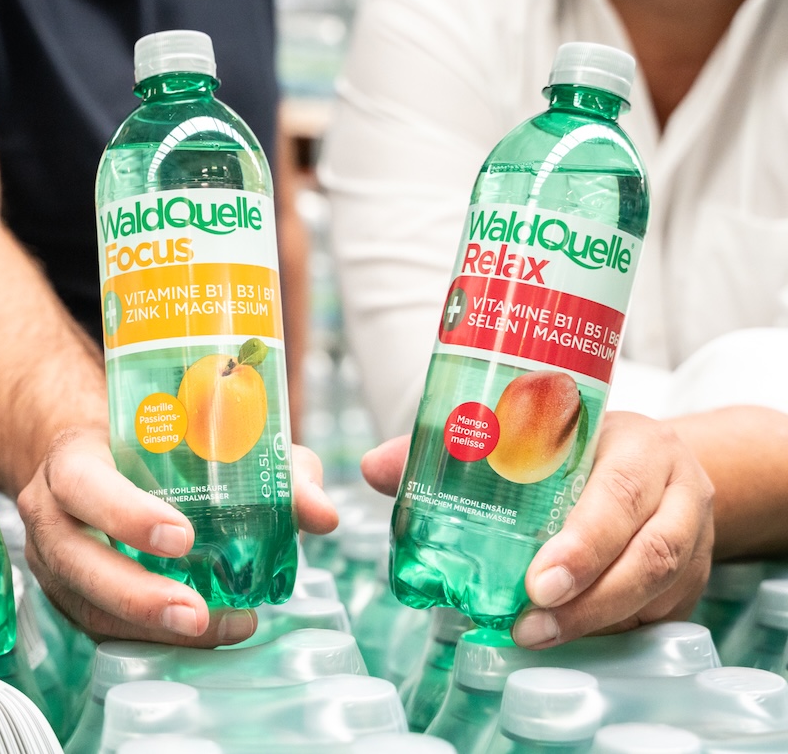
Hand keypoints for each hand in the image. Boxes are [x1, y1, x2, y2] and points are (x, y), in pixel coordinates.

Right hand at [16, 426, 336, 645]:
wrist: (102, 458)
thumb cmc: (160, 446)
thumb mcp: (213, 440)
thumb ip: (272, 466)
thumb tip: (324, 513)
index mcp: (74, 456)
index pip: (83, 482)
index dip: (125, 513)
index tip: (183, 538)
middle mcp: (50, 509)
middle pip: (74, 558)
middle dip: (135, 593)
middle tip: (196, 613)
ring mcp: (52, 558)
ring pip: (83, 602)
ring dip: (146, 625)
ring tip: (213, 630)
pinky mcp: (66, 594)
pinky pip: (96, 624)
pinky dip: (146, 636)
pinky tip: (201, 635)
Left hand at [361, 413, 714, 647]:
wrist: (655, 461)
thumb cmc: (578, 444)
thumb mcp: (531, 430)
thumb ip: (451, 446)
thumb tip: (374, 469)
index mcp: (638, 443)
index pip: (619, 491)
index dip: (584, 541)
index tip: (537, 580)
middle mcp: (676, 489)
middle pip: (647, 551)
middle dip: (586, 594)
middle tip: (529, 621)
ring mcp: (692, 539)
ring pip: (655, 590)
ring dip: (593, 620)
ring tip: (534, 635)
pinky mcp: (690, 580)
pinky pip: (658, 614)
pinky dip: (611, 629)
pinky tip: (565, 636)